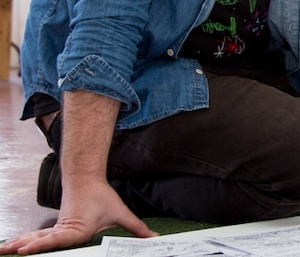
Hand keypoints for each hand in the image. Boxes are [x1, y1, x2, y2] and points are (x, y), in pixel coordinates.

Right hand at [0, 180, 155, 254]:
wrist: (85, 180)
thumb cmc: (102, 198)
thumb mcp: (120, 213)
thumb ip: (136, 228)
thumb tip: (154, 238)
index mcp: (76, 230)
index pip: (57, 240)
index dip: (42, 246)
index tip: (25, 249)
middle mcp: (62, 231)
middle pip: (40, 242)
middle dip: (22, 248)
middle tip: (7, 253)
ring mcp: (55, 229)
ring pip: (34, 239)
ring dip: (18, 244)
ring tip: (1, 251)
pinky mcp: (52, 228)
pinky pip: (35, 237)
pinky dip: (22, 241)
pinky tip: (9, 247)